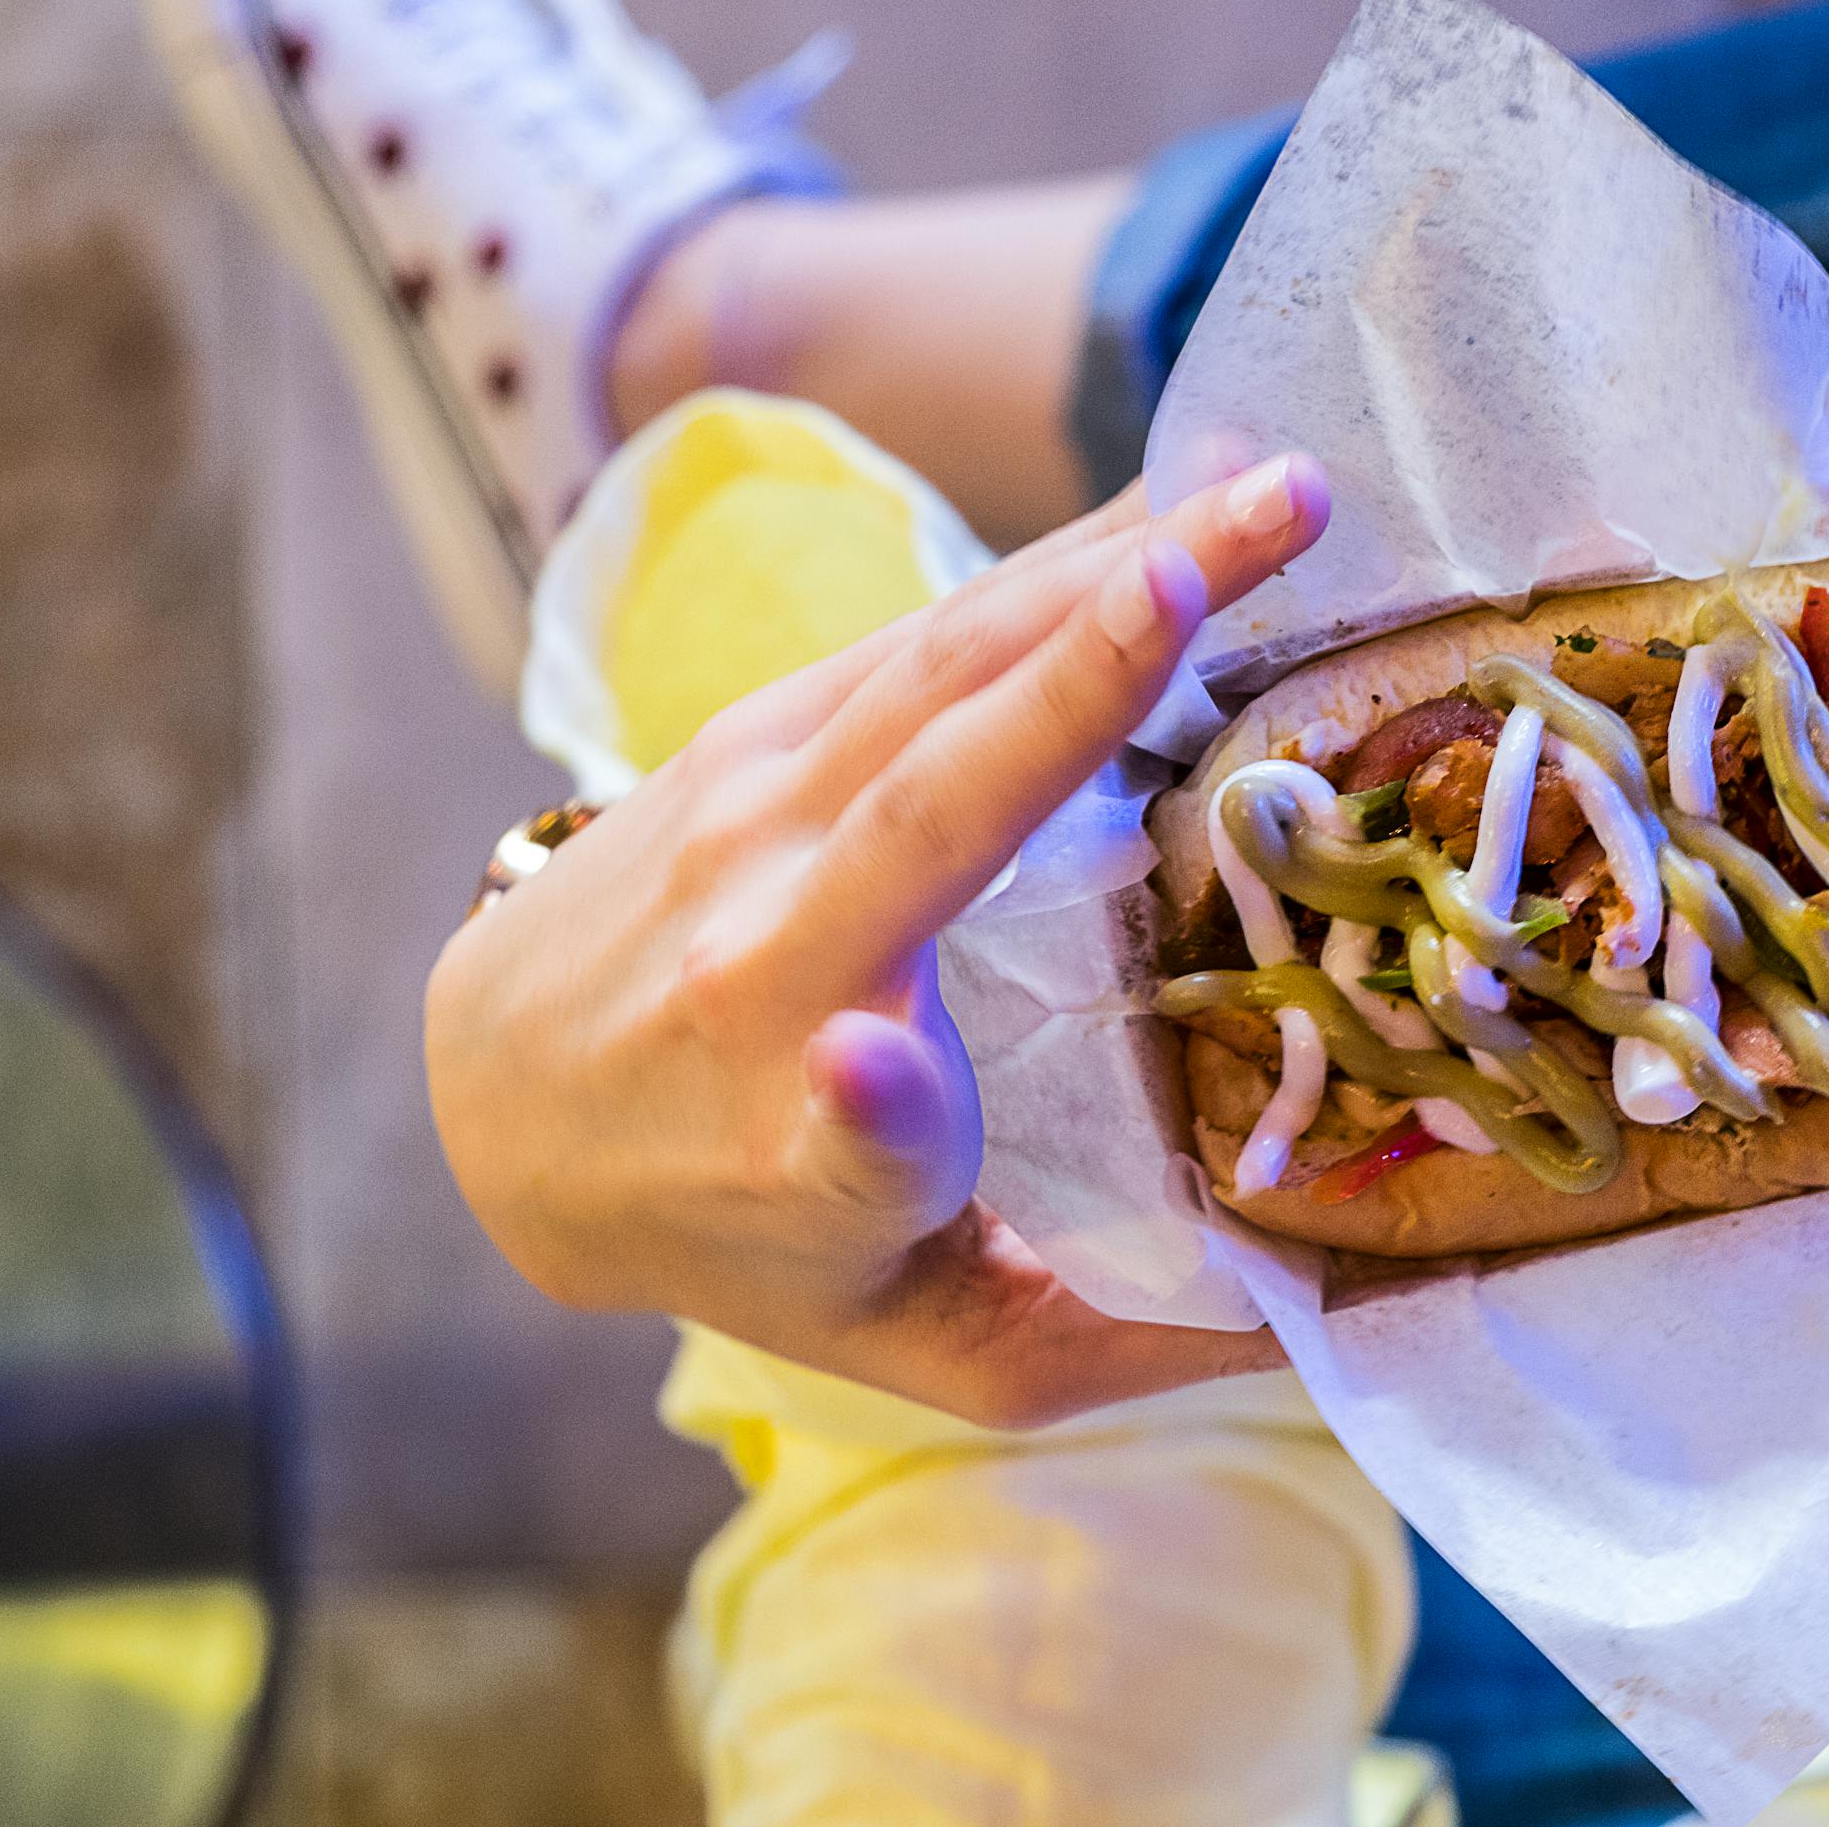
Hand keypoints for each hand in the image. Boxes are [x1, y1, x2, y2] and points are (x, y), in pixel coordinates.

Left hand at [424, 455, 1329, 1430]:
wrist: (503, 1098)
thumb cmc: (758, 1233)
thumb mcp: (919, 1339)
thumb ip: (1104, 1338)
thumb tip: (1325, 1316)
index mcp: (808, 1163)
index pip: (842, 1149)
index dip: (866, 1117)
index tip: (876, 1075)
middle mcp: (763, 968)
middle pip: (935, 800)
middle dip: (1092, 668)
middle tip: (1273, 544)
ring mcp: (748, 820)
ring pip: (941, 671)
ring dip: (1113, 563)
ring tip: (1275, 488)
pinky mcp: (759, 728)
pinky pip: (928, 632)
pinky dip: (1060, 562)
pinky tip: (1176, 502)